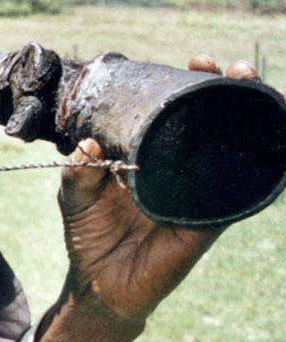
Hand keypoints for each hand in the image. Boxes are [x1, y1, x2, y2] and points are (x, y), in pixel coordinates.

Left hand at [35, 57, 254, 341]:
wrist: (99, 282)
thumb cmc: (89, 231)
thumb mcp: (75, 193)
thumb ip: (79, 169)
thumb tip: (90, 145)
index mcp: (149, 151)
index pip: (175, 109)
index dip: (190, 83)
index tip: (198, 60)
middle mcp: (179, 166)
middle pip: (212, 121)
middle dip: (228, 90)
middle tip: (234, 68)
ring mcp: (197, 191)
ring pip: (234, 149)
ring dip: (252, 119)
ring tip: (260, 91)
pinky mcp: (208, 221)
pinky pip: (239, 194)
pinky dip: (259, 172)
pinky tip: (274, 146)